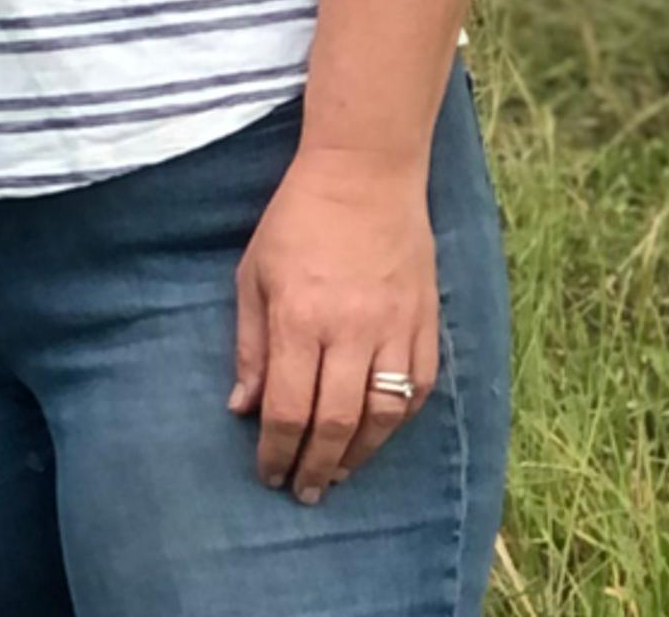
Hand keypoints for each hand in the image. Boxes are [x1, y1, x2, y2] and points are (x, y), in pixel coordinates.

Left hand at [232, 144, 439, 500]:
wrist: (364, 175)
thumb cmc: (296, 221)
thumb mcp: (253, 274)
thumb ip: (250, 345)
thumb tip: (242, 409)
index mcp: (299, 318)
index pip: (288, 408)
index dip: (277, 451)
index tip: (268, 475)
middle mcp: (350, 331)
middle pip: (337, 423)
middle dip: (317, 466)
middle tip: (304, 492)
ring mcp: (395, 330)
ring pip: (383, 417)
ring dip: (360, 456)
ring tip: (338, 475)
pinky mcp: (426, 324)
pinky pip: (419, 390)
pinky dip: (398, 422)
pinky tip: (378, 436)